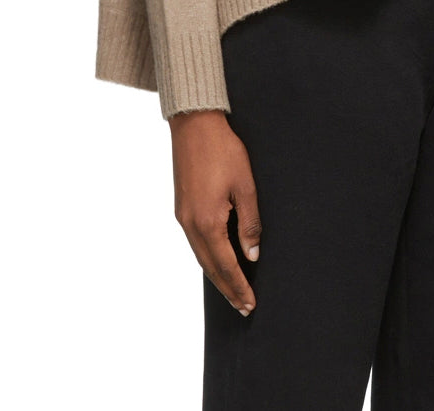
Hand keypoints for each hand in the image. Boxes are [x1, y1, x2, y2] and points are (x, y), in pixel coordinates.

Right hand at [169, 109, 262, 314]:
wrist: (194, 125)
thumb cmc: (223, 150)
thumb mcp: (245, 185)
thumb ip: (250, 223)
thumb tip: (252, 255)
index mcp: (208, 222)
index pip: (226, 265)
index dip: (239, 287)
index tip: (250, 304)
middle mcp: (191, 225)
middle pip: (210, 267)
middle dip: (228, 288)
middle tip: (243, 307)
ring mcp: (183, 217)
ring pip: (200, 257)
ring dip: (217, 275)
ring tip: (232, 290)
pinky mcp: (181, 208)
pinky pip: (195, 243)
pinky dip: (207, 258)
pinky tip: (217, 261)